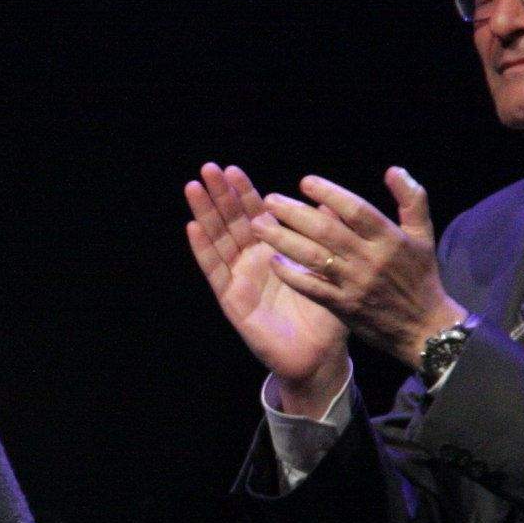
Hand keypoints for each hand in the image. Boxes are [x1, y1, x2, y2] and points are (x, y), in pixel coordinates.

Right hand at [185, 163, 350, 414]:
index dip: (243, 192)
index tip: (233, 169)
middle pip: (231, 222)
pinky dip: (203, 250)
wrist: (319, 354)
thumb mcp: (329, 270)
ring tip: (193, 187)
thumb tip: (330, 204)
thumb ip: (326, 239)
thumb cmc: (325, 314)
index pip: (255, 214)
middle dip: (219, 195)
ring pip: (218, 240)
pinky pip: (215, 272)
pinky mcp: (232, 300)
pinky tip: (193, 227)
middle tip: (209, 167)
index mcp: (274, 251)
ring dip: (204, 214)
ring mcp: (239, 279)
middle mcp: (252, 261)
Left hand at [248, 167, 465, 368]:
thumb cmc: (421, 276)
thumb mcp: (424, 234)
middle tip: (269, 200)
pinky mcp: (344, 306)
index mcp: (389, 238)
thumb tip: (393, 170)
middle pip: (327, 231)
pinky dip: (292, 274)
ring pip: (314, 257)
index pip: (356, 210)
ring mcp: (355, 284)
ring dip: (284, 240)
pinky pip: (312, 288)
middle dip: (294, 213)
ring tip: (259, 226)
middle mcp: (370, 259)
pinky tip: (273, 261)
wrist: (424, 327)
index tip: (305, 182)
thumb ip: (412, 199)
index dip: (330, 193)